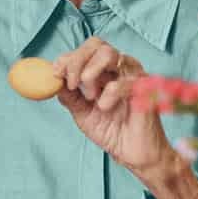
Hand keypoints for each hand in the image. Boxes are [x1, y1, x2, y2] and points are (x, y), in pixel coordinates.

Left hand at [51, 37, 174, 179]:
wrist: (133, 154)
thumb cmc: (111, 131)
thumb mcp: (82, 113)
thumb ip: (69, 95)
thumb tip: (52, 80)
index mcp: (105, 70)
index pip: (85, 50)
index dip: (67, 58)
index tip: (55, 73)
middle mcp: (120, 68)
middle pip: (96, 45)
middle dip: (77, 61)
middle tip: (72, 83)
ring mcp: (133, 76)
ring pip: (110, 54)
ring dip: (92, 72)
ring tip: (90, 97)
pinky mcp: (145, 89)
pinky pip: (123, 81)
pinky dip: (108, 94)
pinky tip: (105, 107)